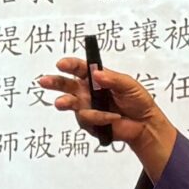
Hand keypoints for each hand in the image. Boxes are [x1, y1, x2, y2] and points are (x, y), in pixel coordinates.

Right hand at [38, 57, 177, 180]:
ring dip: (68, 103)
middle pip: (65, 85)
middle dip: (54, 82)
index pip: (79, 68)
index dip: (69, 65)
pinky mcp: (89, 123)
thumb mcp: (129, 85)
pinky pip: (86, 119)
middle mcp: (87, 92)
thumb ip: (114, 79)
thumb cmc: (137, 100)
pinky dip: (100, 118)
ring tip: (61, 103)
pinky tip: (113, 117)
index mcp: (96, 78)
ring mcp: (86, 107)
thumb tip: (97, 74)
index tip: (61, 64)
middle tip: (44, 81)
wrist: (144, 124)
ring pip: (70, 104)